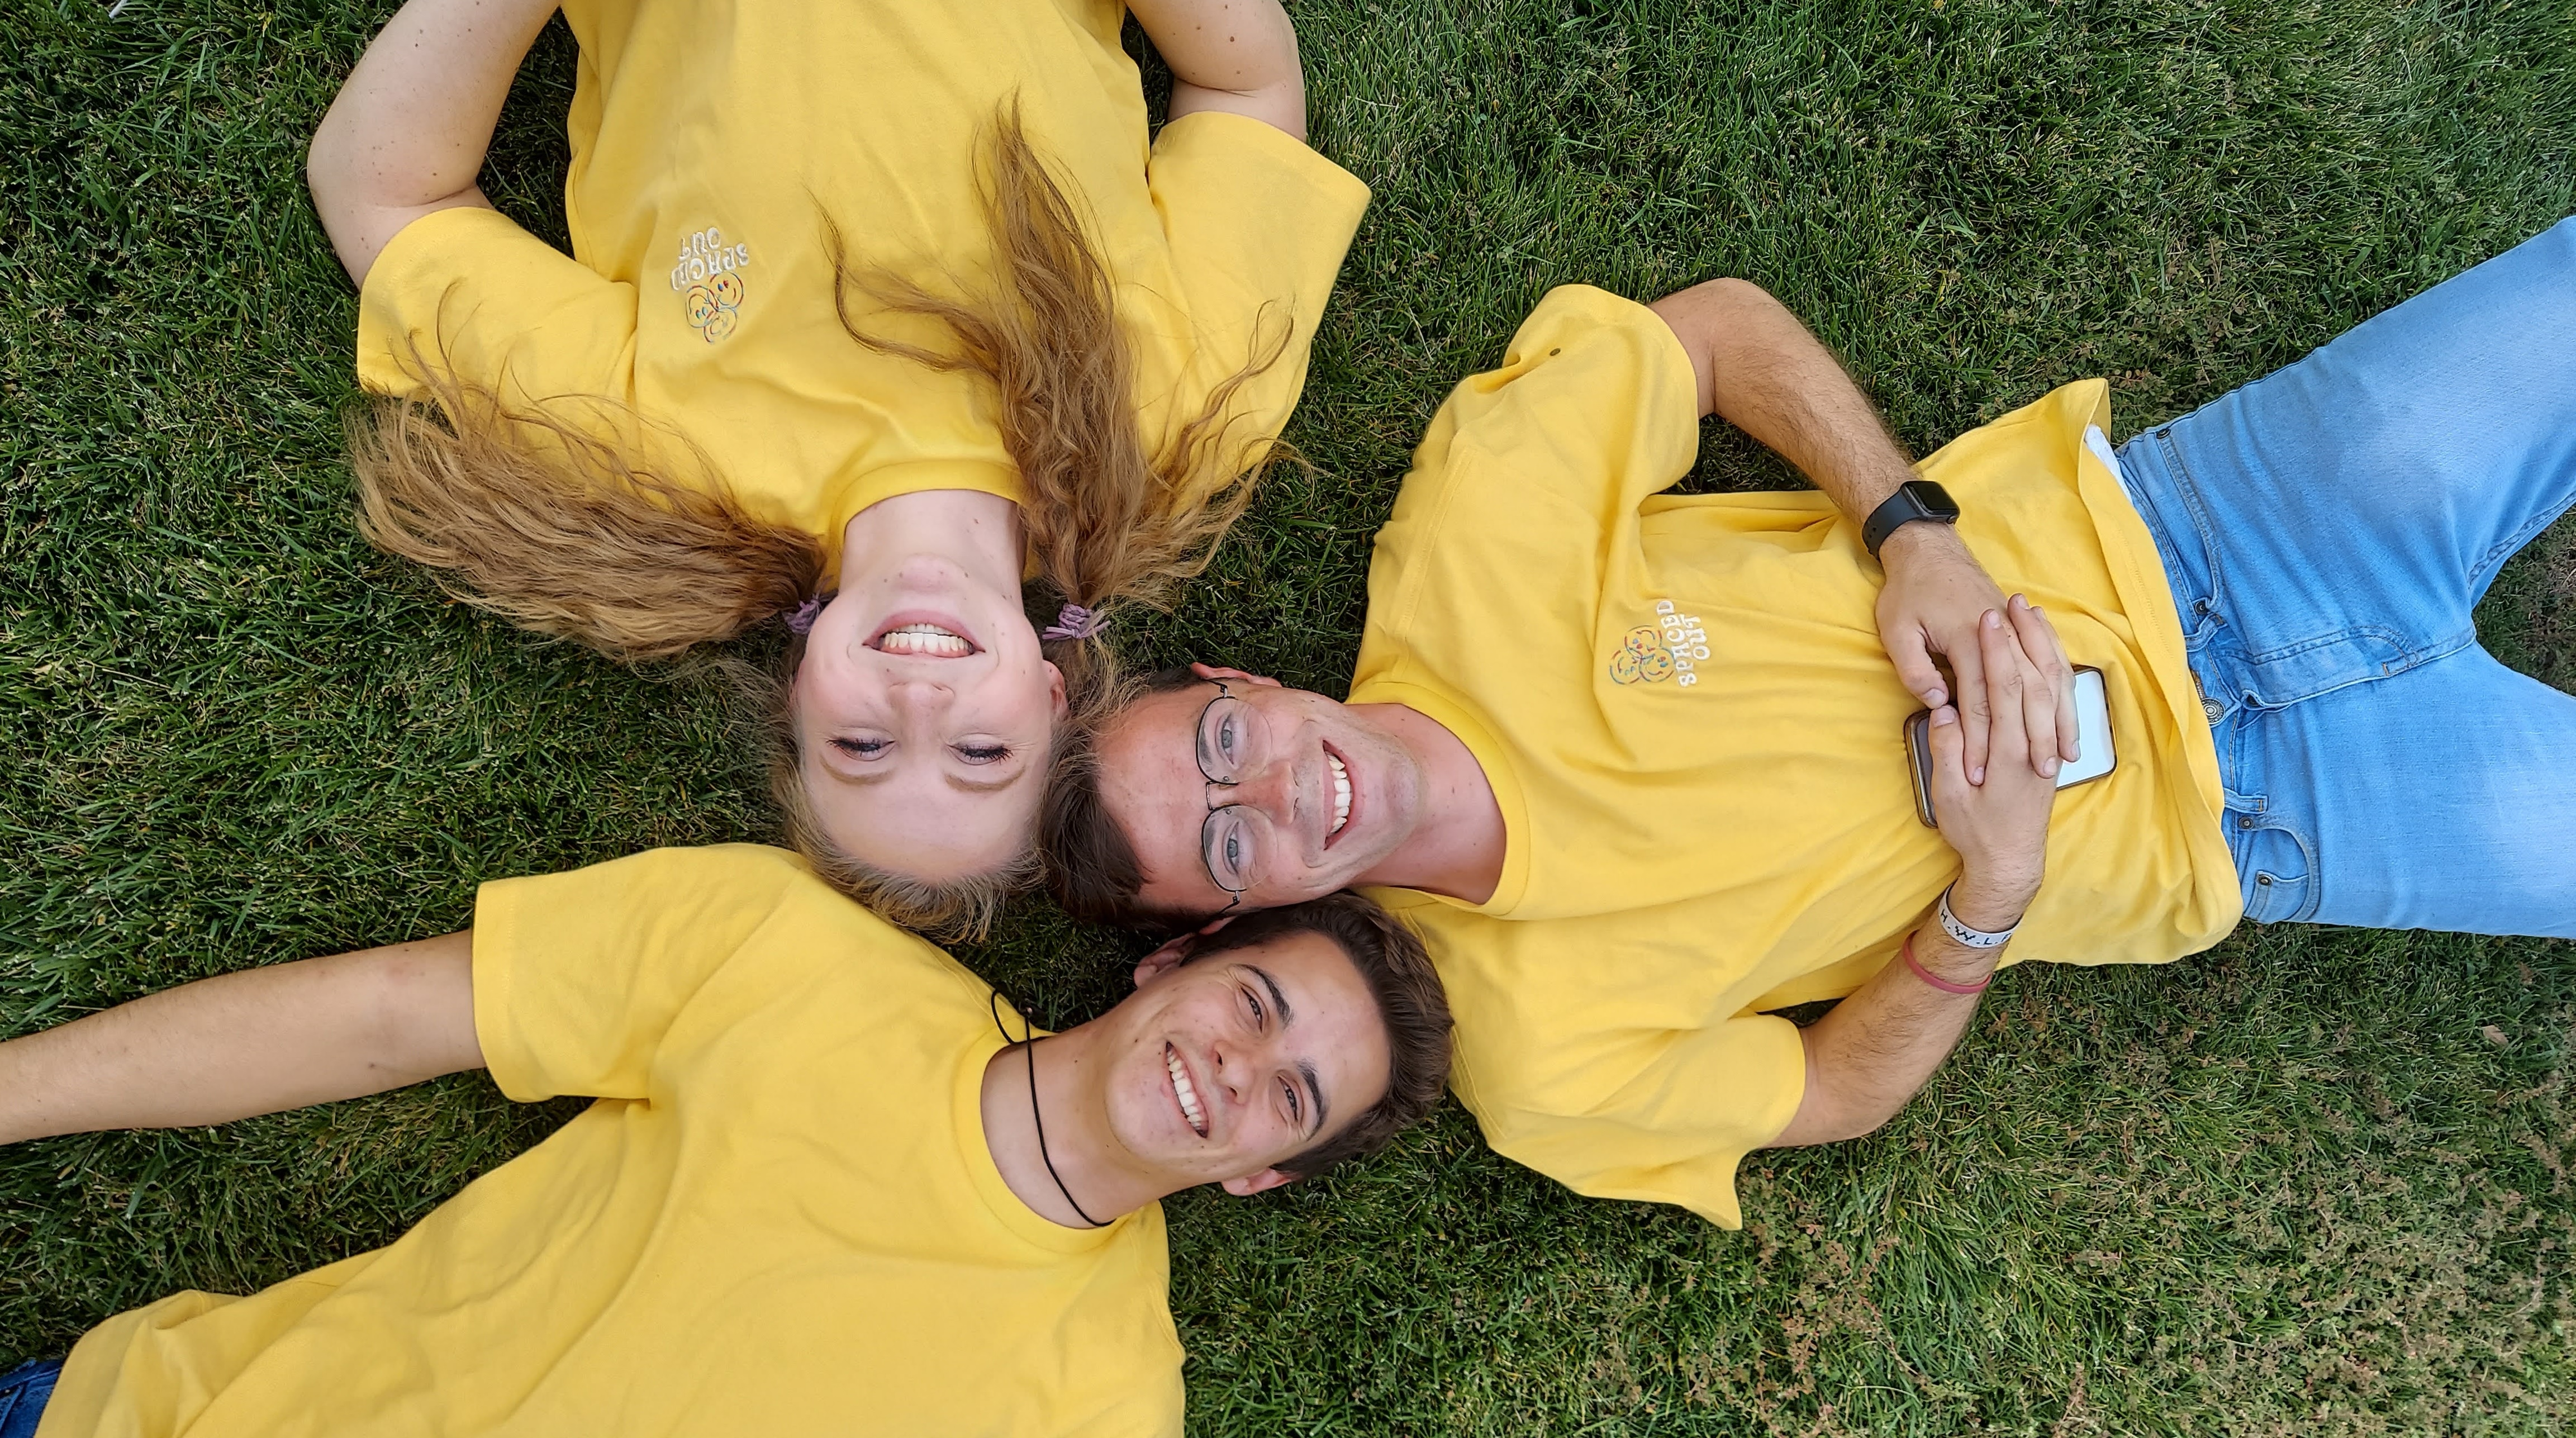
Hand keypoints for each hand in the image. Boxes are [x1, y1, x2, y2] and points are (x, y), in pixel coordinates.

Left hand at [1875, 524, 2078, 784]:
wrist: (1930, 549)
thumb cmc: (1909, 591)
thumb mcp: (1896, 629)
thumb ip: (1914, 669)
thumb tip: (1939, 704)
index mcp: (1967, 640)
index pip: (1977, 702)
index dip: (1978, 741)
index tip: (1979, 774)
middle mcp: (2001, 638)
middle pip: (2022, 696)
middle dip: (2031, 739)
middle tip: (2038, 777)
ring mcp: (2017, 633)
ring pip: (2048, 683)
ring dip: (2057, 721)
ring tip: (2064, 757)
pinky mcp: (2023, 631)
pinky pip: (2054, 665)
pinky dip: (2064, 694)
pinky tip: (2068, 718)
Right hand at [1923, 607, 2056, 926]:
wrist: (2011, 863)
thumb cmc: (1974, 832)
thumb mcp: (1950, 798)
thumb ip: (1948, 751)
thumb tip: (1944, 709)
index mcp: (2007, 752)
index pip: (2005, 689)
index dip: (1996, 652)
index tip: (1984, 619)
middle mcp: (2034, 742)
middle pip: (2033, 677)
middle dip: (2020, 637)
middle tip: (2005, 603)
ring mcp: (2046, 742)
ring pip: (2051, 683)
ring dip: (2041, 645)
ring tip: (2029, 613)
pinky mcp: (2049, 745)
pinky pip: (2057, 696)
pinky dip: (2052, 666)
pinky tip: (2044, 646)